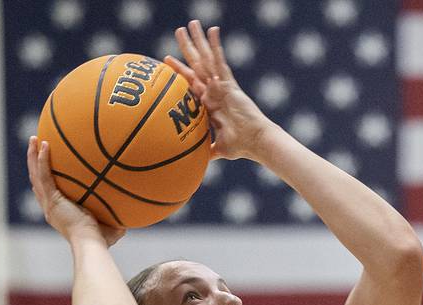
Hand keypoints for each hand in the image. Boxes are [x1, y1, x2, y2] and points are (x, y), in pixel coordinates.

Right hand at [27, 137, 124, 245]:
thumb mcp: (109, 228)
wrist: (91, 243)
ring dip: (33, 155)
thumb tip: (129, 219)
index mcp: (58, 213)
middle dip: (34, 162)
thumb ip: (115, 221)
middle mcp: (50, 208)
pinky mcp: (52, 199)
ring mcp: (49, 203)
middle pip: (36, 180)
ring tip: (34, 139)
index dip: (44, 179)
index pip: (48, 193)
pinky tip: (46, 144)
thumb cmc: (101, 241)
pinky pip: (44, 175)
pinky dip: (42, 159)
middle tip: (35, 145)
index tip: (46, 166)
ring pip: (35, 174)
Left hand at [165, 21, 271, 161]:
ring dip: (198, 41)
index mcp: (211, 104)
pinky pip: (220, 61)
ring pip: (206, 58)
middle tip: (179, 30)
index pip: (192, 83)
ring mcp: (222, 85)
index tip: (167, 60)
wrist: (255, 141)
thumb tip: (196, 163)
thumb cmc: (241, 147)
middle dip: (188, 48)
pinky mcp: (230, 84)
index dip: (180, 71)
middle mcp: (215, 91)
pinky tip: (212, 29)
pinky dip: (216, 45)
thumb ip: (207, 151)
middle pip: (197, 65)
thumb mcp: (218, 149)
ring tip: (191, 23)